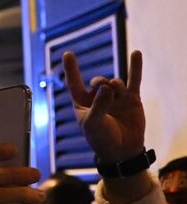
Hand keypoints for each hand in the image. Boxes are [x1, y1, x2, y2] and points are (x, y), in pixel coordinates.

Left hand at [63, 49, 145, 163]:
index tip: (67, 53)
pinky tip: (136, 53)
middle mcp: (98, 98)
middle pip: (98, 82)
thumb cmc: (101, 139)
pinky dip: (135, 67)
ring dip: (115, 84)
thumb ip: (98, 106)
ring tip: (116, 91)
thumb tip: (106, 86)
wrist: (122, 150)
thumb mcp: (94, 124)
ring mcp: (116, 98)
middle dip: (100, 82)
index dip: (71, 69)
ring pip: (115, 82)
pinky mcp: (132, 99)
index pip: (74, 83)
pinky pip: (134, 79)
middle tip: (105, 89)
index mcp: (82, 104)